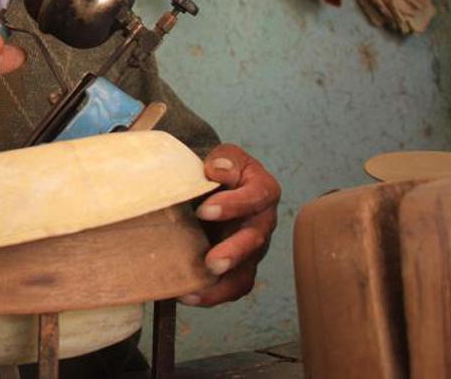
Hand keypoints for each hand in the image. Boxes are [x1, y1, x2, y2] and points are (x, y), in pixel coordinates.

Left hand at [180, 143, 280, 306]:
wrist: (212, 184)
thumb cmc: (219, 169)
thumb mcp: (224, 155)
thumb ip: (224, 158)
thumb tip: (216, 169)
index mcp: (263, 191)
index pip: (255, 198)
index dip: (233, 205)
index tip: (204, 210)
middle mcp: (261, 223)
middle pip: (254, 241)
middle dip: (233, 253)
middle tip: (211, 262)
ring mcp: (251, 249)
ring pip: (245, 273)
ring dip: (222, 285)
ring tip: (194, 291)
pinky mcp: (237, 266)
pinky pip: (232, 287)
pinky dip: (212, 295)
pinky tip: (187, 296)